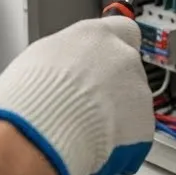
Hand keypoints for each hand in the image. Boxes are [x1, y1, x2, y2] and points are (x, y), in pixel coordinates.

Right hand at [0, 17, 153, 174]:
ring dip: (115, 115)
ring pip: (133, 102)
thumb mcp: (38, 59)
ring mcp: (138, 91)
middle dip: (112, 85)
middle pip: (126, 68)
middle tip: (86, 104)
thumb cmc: (31, 99)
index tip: (105, 59)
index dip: (113, 47)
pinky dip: (119, 141)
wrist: (42, 135)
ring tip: (82, 129)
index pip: (122, 29)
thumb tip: (63, 65)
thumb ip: (64, 57)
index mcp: (95, 36)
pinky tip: (93, 145)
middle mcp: (122, 57)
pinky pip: (134, 133)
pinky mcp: (144, 125)